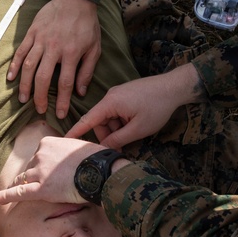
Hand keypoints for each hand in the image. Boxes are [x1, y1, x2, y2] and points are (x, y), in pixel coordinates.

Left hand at [0, 136, 104, 204]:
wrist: (102, 171)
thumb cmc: (96, 159)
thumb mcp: (79, 144)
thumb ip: (67, 148)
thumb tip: (69, 155)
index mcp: (48, 142)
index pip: (39, 155)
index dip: (45, 165)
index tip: (54, 170)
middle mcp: (40, 155)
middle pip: (31, 168)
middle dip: (38, 176)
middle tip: (55, 182)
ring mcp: (39, 172)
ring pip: (26, 179)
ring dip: (28, 185)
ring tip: (40, 190)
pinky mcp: (41, 189)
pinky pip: (18, 192)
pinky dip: (4, 195)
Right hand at [8, 0, 99, 118]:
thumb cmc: (87, 24)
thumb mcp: (94, 48)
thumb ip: (87, 70)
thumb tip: (81, 92)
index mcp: (71, 53)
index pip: (65, 83)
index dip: (63, 101)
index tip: (61, 114)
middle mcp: (54, 48)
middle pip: (43, 78)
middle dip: (40, 97)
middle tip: (39, 109)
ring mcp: (40, 40)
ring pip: (28, 66)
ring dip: (24, 84)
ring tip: (23, 99)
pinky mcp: (32, 33)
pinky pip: (20, 51)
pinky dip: (14, 65)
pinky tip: (11, 78)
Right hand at [65, 64, 202, 149]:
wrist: (174, 87)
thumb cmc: (157, 106)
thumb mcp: (138, 129)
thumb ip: (118, 140)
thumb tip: (103, 149)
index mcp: (110, 103)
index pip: (87, 120)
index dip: (75, 132)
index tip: (63, 141)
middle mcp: (110, 97)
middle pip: (100, 122)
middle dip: (108, 135)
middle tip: (123, 146)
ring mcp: (118, 95)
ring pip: (110, 119)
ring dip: (118, 130)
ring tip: (135, 133)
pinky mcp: (125, 96)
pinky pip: (117, 113)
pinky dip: (123, 123)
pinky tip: (135, 126)